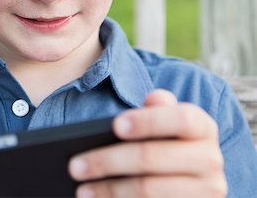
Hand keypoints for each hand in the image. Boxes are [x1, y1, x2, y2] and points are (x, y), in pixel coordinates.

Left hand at [69, 89, 226, 197]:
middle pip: (153, 158)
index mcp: (203, 127)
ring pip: (149, 191)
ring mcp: (207, 192)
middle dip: (108, 161)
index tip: (115, 125)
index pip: (182, 119)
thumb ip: (159, 108)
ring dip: (109, 190)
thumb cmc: (164, 138)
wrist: (187, 176)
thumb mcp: (164, 120)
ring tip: (81, 188)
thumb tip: (153, 97)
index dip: (149, 121)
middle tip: (74, 165)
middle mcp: (211, 159)